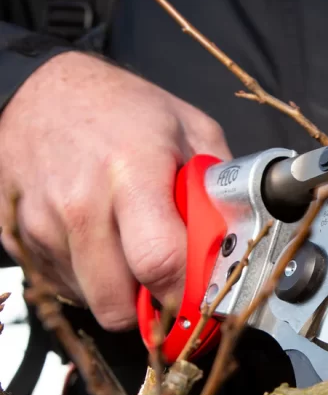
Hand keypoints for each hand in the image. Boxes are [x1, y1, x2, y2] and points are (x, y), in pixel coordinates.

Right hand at [0, 51, 231, 329]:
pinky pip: (64, 288)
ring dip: (120, 292)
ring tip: (131, 249)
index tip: (201, 296)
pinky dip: (90, 279)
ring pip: (92, 302)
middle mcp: (79, 204)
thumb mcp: (192, 130)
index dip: (186, 293)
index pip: (159, 263)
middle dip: (151, 305)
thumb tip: (238, 243)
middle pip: (118, 304)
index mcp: (131, 173)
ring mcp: (42, 224)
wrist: (41, 89)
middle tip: (167, 279)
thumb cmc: (124, 110)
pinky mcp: (18, 237)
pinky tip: (101, 243)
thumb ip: (220, 189)